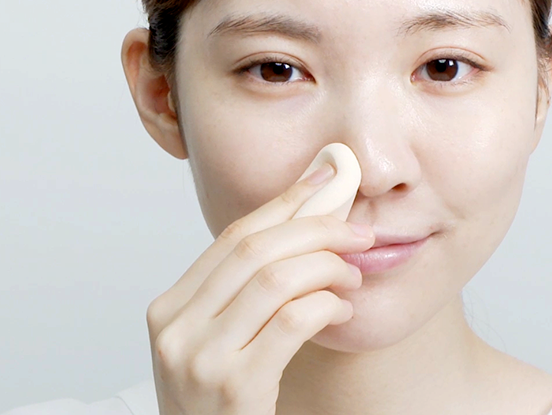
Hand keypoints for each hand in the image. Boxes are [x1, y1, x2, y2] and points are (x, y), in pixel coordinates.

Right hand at [145, 163, 373, 414]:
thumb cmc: (221, 402)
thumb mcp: (217, 339)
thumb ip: (244, 289)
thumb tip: (300, 221)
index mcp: (170, 307)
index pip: (233, 236)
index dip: (285, 203)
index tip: (324, 182)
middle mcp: (176, 328)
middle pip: (256, 249)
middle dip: (317, 229)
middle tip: (357, 233)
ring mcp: (201, 358)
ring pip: (277, 279)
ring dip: (328, 268)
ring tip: (352, 276)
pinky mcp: (235, 387)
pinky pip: (293, 321)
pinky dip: (327, 305)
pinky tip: (341, 311)